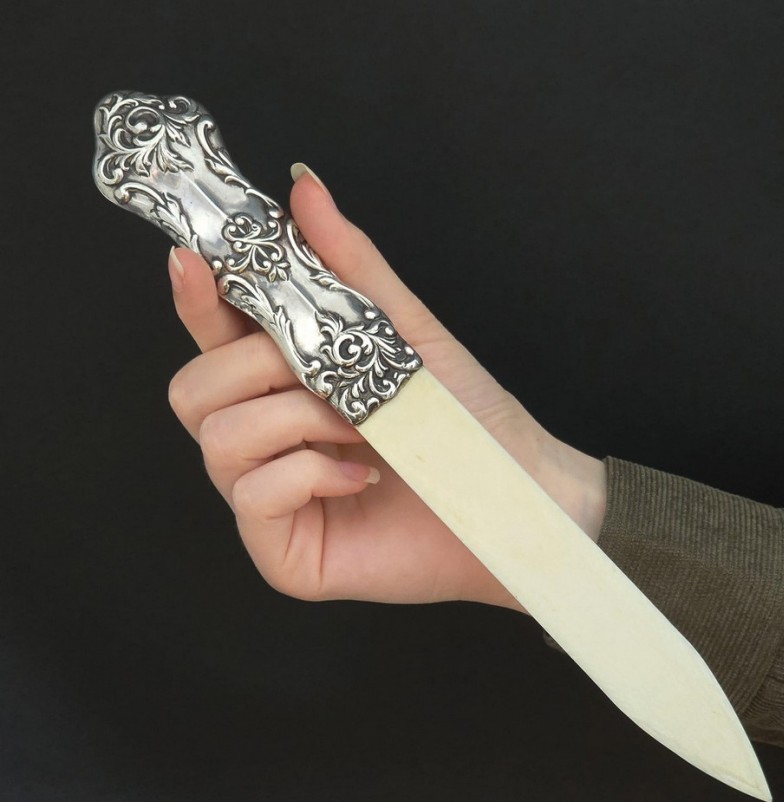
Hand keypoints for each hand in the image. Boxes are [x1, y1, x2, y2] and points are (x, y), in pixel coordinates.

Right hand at [167, 166, 606, 609]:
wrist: (511, 499)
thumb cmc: (465, 421)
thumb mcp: (405, 333)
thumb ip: (350, 267)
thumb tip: (304, 189)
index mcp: (284, 386)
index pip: (213, 336)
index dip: (195, 298)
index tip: (193, 260)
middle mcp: (265, 440)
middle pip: (193, 389)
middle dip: (258, 365)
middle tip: (325, 372)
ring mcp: (268, 496)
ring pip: (218, 437)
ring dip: (296, 418)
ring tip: (359, 426)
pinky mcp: (283, 550)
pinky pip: (254, 495)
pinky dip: (310, 473)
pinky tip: (361, 476)